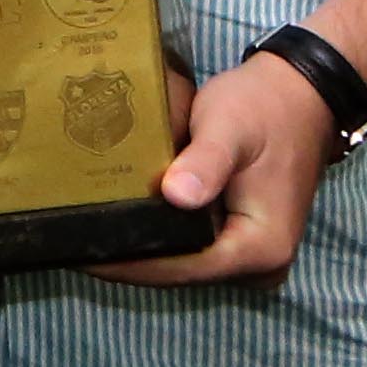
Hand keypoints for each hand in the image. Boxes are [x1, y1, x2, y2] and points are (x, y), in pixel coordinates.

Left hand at [92, 55, 329, 286]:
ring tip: (81, 228)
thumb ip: (205, 163)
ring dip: (138, 248)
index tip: (77, 251)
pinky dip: (157, 235)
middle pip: (178, 272)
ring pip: (181, 263)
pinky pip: (190, 247)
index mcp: (261, 248)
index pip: (181, 268)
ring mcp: (251, 255)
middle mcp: (260, 264)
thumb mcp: (229, 128)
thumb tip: (176, 197)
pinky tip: (117, 217)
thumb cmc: (262, 107)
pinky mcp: (240, 239)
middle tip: (67, 238)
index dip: (128, 263)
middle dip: (126, 258)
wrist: (300, 94)